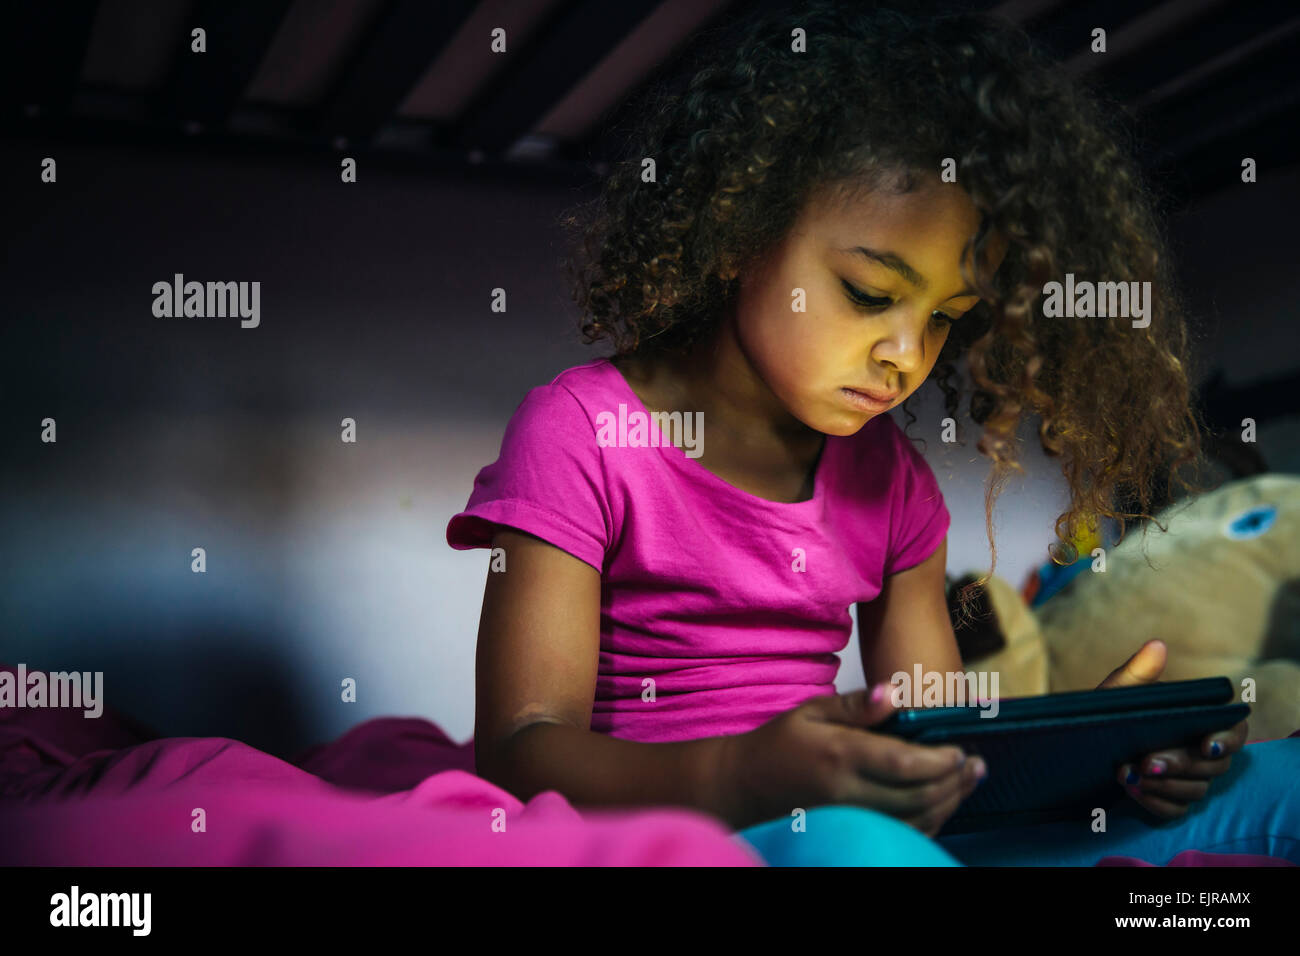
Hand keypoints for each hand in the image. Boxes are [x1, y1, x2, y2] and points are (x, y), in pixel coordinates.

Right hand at [717, 684, 987, 833]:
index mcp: (840, 754)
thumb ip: (856, 705)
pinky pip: (899, 834)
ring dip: (948, 803)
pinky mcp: (849, 831)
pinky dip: (928, 823)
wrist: (745, 785)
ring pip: (914, 820)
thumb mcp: (812, 710)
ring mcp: (848, 817)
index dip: (941, 761)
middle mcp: (847, 791)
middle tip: (976, 767)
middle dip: (954, 782)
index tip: (961, 750)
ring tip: (967, 783)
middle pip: (917, 796)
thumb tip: (895, 692)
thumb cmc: (780, 743)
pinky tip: (941, 806)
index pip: (903, 763)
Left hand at [1097, 640, 1247, 817]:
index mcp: (1197, 719)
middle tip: (1146, 761)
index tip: (1205, 744)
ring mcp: (1186, 778)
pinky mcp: (1169, 800)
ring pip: (1196, 790)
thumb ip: (1138, 672)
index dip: (1227, 740)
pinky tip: (1132, 790)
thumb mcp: (1117, 693)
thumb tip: (1157, 645)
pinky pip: (1176, 810)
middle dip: (1180, 764)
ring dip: (1164, 785)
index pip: (1234, 731)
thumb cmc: (1106, 712)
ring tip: (1128, 774)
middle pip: (1214, 766)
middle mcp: (1198, 750)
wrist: (1076, 743)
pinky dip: (1155, 802)